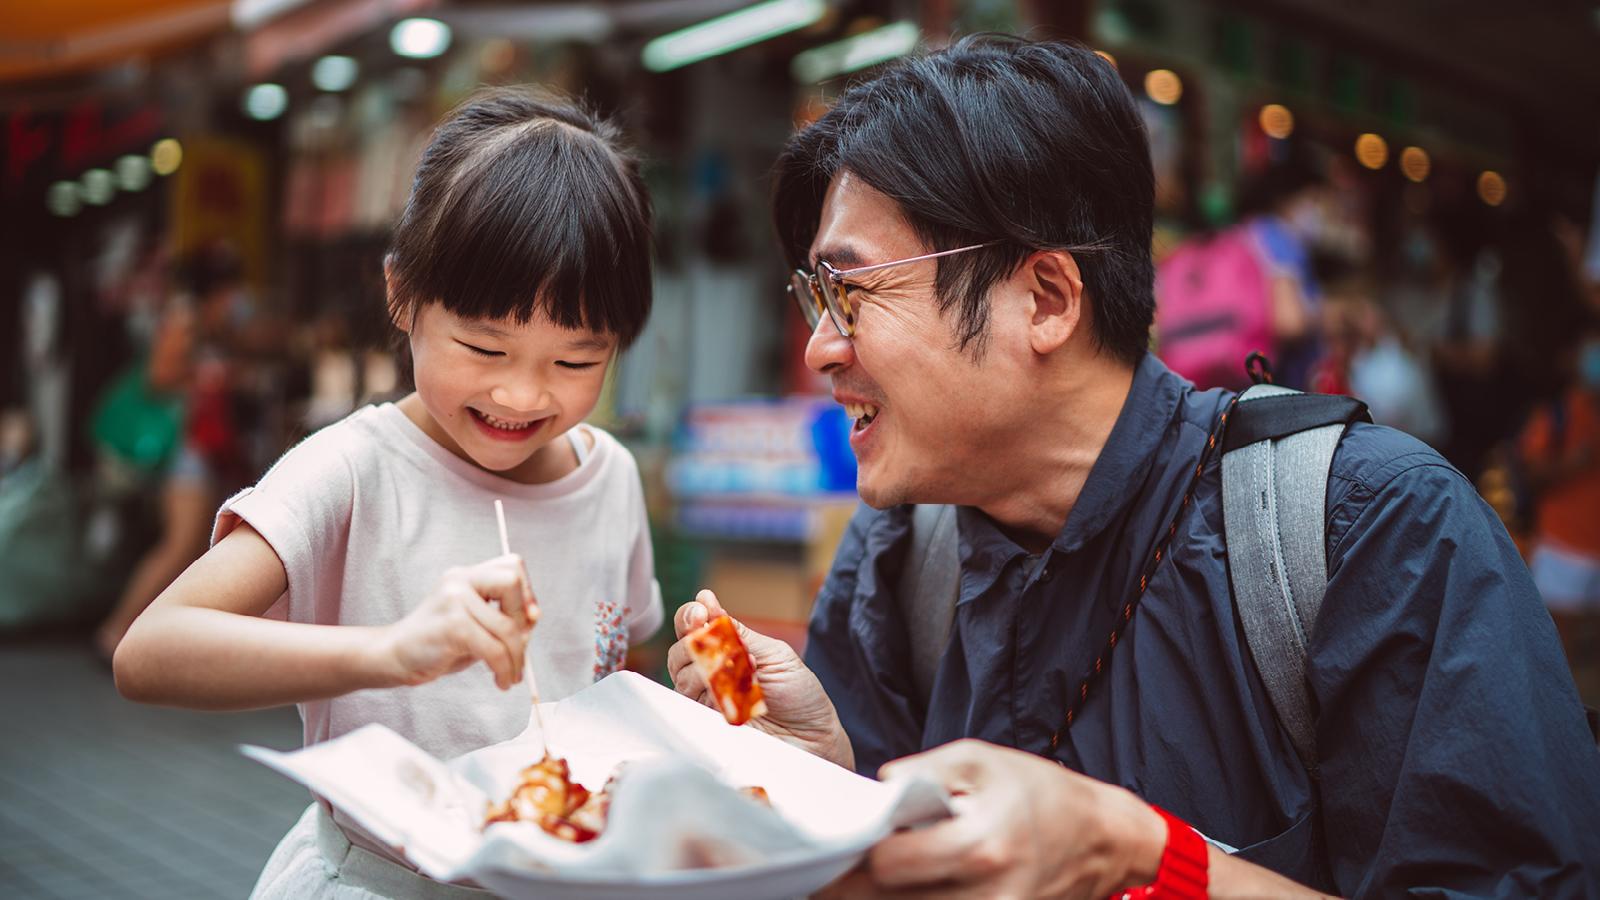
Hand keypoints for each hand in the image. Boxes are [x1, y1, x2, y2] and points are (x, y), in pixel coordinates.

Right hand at [375, 554, 538, 690]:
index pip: (513, 565)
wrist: (393, 657)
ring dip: (515, 657)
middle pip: (512, 583)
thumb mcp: (475, 624)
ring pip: (507, 626)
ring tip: (510, 675)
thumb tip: (534, 617)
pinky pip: (494, 649)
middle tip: (516, 648)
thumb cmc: (437, 643)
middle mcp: (460, 580)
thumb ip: (503, 617)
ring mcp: (454, 599)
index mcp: (466, 575)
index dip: (528, 591)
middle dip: (522, 620)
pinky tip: (500, 680)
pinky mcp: (452, 625)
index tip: (529, 619)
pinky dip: (503, 669)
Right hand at [667, 590, 853, 768]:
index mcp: (725, 651)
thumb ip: (737, 633)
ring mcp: (706, 702)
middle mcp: (709, 675)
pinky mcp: (707, 726)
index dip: (690, 617)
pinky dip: (712, 693)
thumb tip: (705, 599)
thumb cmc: (799, 695)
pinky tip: (734, 692)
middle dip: (694, 642)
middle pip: (679, 653)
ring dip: (711, 669)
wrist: (814, 738)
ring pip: (682, 678)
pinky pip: (691, 707)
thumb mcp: (774, 654)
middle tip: (718, 643)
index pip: (692, 628)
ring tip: (745, 673)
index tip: (702, 611)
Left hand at [818, 739, 1163, 899]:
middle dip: (855, 886)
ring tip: (864, 875)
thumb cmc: (1039, 791)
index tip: (839, 841)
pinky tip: (903, 884)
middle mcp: (988, 894)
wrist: (1102, 836)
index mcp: (979, 845)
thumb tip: (871, 792)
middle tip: (828, 867)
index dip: (857, 853)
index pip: (888, 866)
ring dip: (881, 898)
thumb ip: (918, 772)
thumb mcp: (977, 759)